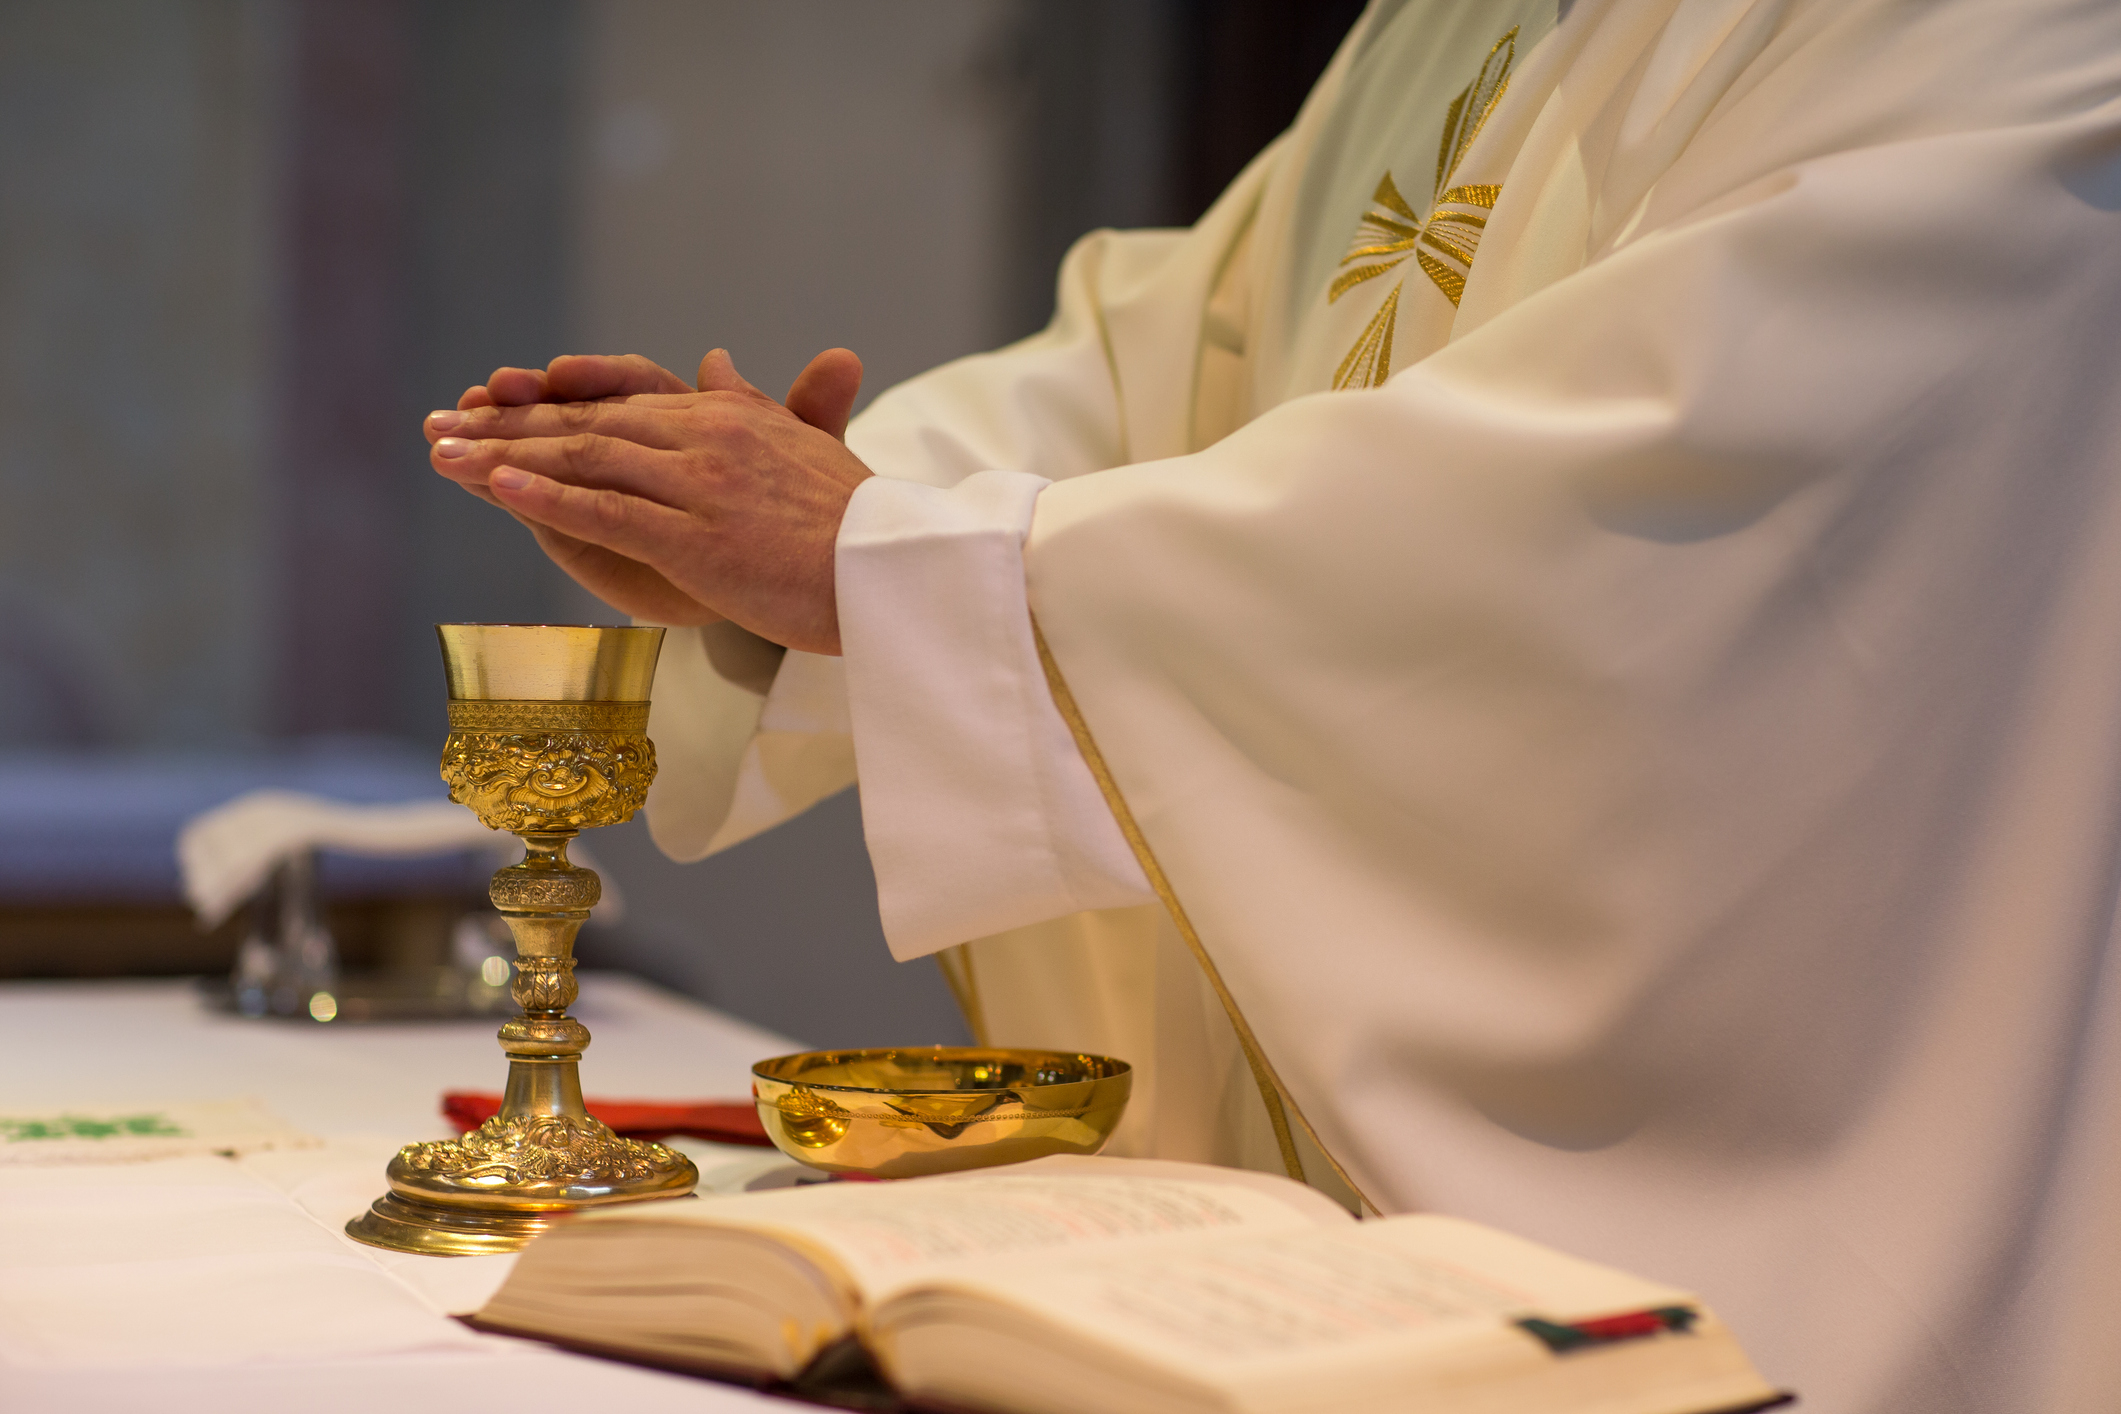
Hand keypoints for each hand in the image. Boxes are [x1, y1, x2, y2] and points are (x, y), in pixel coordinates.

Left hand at [427, 348, 869, 653]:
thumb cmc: (859, 522)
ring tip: (445, 453)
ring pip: (586, 459)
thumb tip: (712, 360)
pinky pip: (609, 509)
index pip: (620, 403)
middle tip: (440, 425)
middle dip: (506, 426)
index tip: (491, 407)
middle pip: (589, 423)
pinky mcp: (699, 535)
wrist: (900, 571)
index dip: (551, 405)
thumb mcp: (805, 447)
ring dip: (506, 456)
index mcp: (728, 418)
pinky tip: (499, 486)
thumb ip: (756, 402)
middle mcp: (707, 438)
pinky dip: (549, 496)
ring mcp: (701, 485)